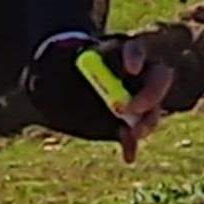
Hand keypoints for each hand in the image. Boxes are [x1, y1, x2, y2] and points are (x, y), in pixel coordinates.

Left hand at [20, 29, 173, 158]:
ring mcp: (140, 95)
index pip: (135, 48)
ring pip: (153, 107)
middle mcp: (138, 71)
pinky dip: (132, 143)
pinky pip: (137, 131)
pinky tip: (128, 155)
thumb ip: (59, 76)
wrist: (64, 87)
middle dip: (150, 95)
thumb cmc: (63, 72)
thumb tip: (45, 84)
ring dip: (145, 123)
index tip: (131, 69)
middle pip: (158, 78)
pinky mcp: (134, 118)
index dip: (135, 56)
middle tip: (133, 109)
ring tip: (132, 135)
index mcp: (120, 51)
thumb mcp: (59, 71)